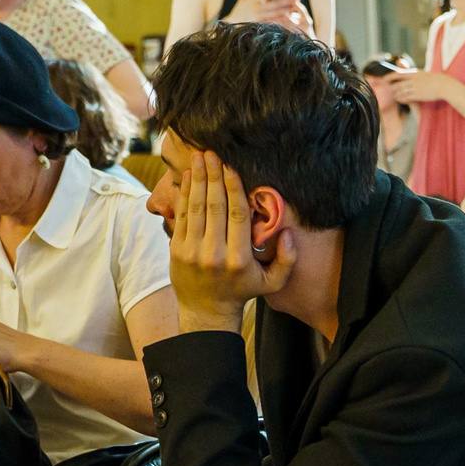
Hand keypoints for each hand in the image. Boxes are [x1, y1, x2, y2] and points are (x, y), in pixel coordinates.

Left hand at [166, 149, 292, 333]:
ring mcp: (192, 251)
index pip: (237, 215)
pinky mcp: (177, 250)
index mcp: (239, 259)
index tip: (230, 167)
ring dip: (197, 180)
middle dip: (213, 176)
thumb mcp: (272, 282)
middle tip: (212, 153)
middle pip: (215, 206)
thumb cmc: (242, 291)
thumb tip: (287, 233)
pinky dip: (184, 195)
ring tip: (198, 158)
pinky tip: (187, 177)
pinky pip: (181, 216)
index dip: (233, 188)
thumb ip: (287, 259)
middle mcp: (214, 253)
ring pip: (196, 208)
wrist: (207, 312)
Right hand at [222, 0, 310, 34]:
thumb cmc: (238, 10)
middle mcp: (257, 7)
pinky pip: (273, 23)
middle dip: (287, 0)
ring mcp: (259, 17)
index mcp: (254, 0)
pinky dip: (281, 22)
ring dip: (287, 11)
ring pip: (276, 13)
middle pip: (275, 3)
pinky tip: (288, 21)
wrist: (231, 25)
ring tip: (296, 9)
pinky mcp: (261, 26)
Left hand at [382, 69, 460, 107]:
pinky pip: (406, 97)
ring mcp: (415, 88)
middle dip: (391, 87)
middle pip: (397, 84)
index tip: (385, 79)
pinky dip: (401, 99)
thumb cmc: (434, 79)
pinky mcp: (417, 95)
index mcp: (414, 73)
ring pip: (400, 92)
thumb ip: (414, 73)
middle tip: (388, 90)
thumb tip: (408, 71)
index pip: (398, 74)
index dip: (389, 77)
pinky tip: (399, 99)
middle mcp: (413, 80)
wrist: (443, 85)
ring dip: (396, 94)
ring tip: (394, 96)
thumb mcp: (423, 73)